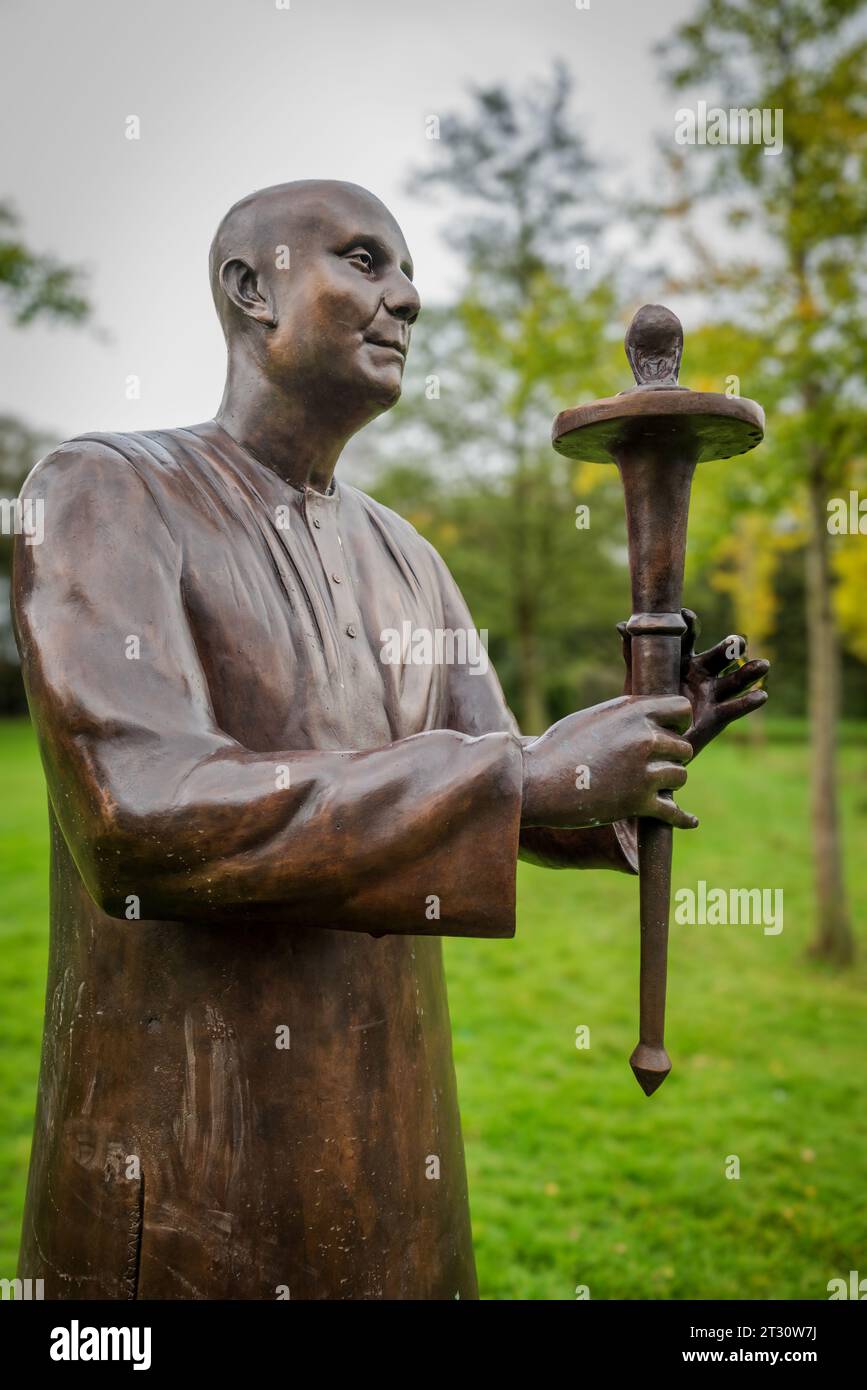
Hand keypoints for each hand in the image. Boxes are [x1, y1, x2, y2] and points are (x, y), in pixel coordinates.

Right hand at [521, 694, 695, 830]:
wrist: (535, 782)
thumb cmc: (555, 749)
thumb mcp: (591, 719)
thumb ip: (624, 717)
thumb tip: (645, 719)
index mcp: (632, 711)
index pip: (682, 708)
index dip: (677, 722)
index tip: (667, 733)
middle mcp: (643, 738)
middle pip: (683, 747)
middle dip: (670, 757)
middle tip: (650, 766)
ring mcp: (643, 771)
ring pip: (680, 776)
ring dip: (667, 783)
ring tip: (646, 786)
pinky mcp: (638, 802)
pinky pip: (674, 811)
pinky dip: (683, 818)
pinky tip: (691, 820)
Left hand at [618, 609, 768, 757]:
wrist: (650, 738)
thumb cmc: (644, 702)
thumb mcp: (636, 677)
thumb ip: (632, 651)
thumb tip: (622, 625)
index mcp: (682, 658)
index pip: (689, 637)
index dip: (690, 625)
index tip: (687, 617)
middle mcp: (702, 672)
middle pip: (718, 656)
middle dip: (729, 648)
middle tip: (738, 641)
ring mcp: (712, 693)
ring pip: (735, 679)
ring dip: (750, 672)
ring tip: (763, 664)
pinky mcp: (719, 715)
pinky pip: (736, 707)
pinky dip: (749, 701)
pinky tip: (761, 695)